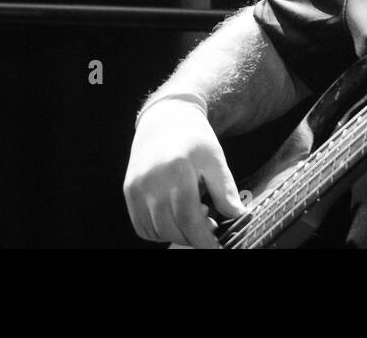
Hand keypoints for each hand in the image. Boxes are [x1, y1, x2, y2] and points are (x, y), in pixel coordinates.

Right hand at [123, 99, 244, 247]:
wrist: (166, 119)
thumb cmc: (194, 140)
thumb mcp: (215, 159)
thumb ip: (225, 190)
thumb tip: (238, 216)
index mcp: (176, 169)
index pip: (187, 217)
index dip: (203, 239)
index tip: (216, 248)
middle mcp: (151, 180)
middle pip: (170, 227)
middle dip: (193, 237)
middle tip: (210, 227)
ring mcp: (136, 187)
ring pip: (155, 230)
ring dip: (176, 234)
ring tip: (193, 216)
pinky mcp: (128, 191)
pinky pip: (141, 226)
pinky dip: (159, 231)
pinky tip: (175, 217)